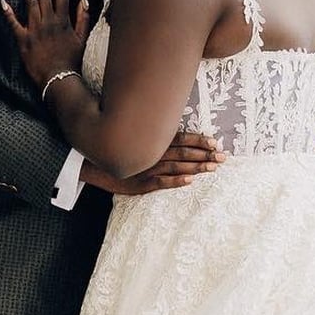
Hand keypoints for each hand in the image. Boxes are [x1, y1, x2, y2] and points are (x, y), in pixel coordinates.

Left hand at [1, 0, 89, 91]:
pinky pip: (14, 24)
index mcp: (63, 19)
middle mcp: (49, 21)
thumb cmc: (72, 61)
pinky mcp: (23, 40)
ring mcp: (35, 29)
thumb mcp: (83, 38)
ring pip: (29, 2)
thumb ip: (83, 17)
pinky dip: (8, 12)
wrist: (60, 79)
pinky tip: (2, 0)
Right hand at [82, 131, 224, 195]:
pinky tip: (189, 181)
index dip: (199, 140)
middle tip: (224, 157)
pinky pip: (161, 183)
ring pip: (177, 167)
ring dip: (196, 167)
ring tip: (213, 168)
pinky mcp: (140, 184)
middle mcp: (152, 153)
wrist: (91, 163)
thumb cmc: (116, 149)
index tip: (216, 142)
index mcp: (153, 141)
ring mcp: (147, 169)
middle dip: (205, 155)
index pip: (181, 138)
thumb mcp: (135, 138)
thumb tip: (172, 130)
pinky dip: (176, 181)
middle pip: (184, 153)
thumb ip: (153, 134)